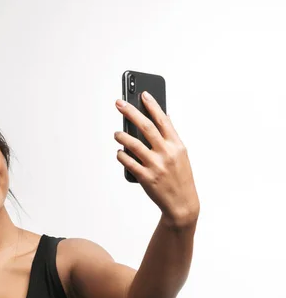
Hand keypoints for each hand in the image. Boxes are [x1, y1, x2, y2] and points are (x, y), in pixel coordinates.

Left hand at [114, 92, 199, 226]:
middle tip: (119, 103)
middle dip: (130, 112)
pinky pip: (128, 162)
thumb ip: (170, 138)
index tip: (143, 94)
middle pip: (145, 127)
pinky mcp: (146, 177)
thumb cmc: (180, 177)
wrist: (182, 203)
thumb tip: (161, 118)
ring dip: (121, 136)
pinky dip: (121, 155)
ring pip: (133, 144)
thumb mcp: (181, 155)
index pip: (163, 119)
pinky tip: (119, 152)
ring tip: (117, 133)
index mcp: (177, 145)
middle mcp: (167, 153)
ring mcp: (156, 165)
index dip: (152, 105)